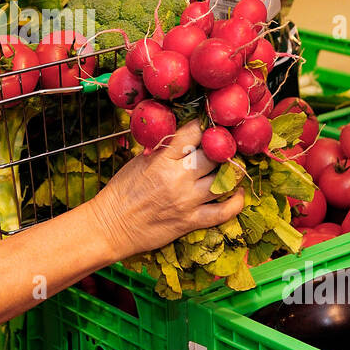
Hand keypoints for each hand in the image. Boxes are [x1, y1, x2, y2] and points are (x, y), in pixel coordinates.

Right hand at [88, 120, 244, 259]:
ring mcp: (187, 201)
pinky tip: (238, 192)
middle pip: (214, 155)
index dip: (204, 124)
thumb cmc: (121, 192)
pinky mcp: (191, 222)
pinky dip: (236, 202)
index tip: (209, 122)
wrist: (111, 227)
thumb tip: (180, 135)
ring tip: (233, 166)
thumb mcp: (137, 162)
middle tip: (225, 144)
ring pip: (224, 181)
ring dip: (232, 172)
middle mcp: (178, 178)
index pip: (193, 133)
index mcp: (162, 160)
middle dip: (222, 147)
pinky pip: (223, 212)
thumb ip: (161, 149)